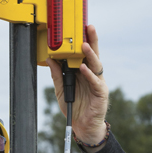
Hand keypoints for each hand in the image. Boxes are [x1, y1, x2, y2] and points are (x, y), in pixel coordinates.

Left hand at [46, 25, 108, 147]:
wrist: (82, 126)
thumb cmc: (74, 107)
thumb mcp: (61, 89)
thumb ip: (57, 74)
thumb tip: (50, 59)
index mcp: (83, 71)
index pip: (84, 53)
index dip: (83, 40)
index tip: (79, 27)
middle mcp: (92, 74)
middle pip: (93, 54)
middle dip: (91, 39)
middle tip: (89, 26)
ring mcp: (98, 82)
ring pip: (96, 65)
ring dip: (90, 54)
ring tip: (84, 45)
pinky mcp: (101, 93)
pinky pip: (95, 82)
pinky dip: (89, 74)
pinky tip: (84, 68)